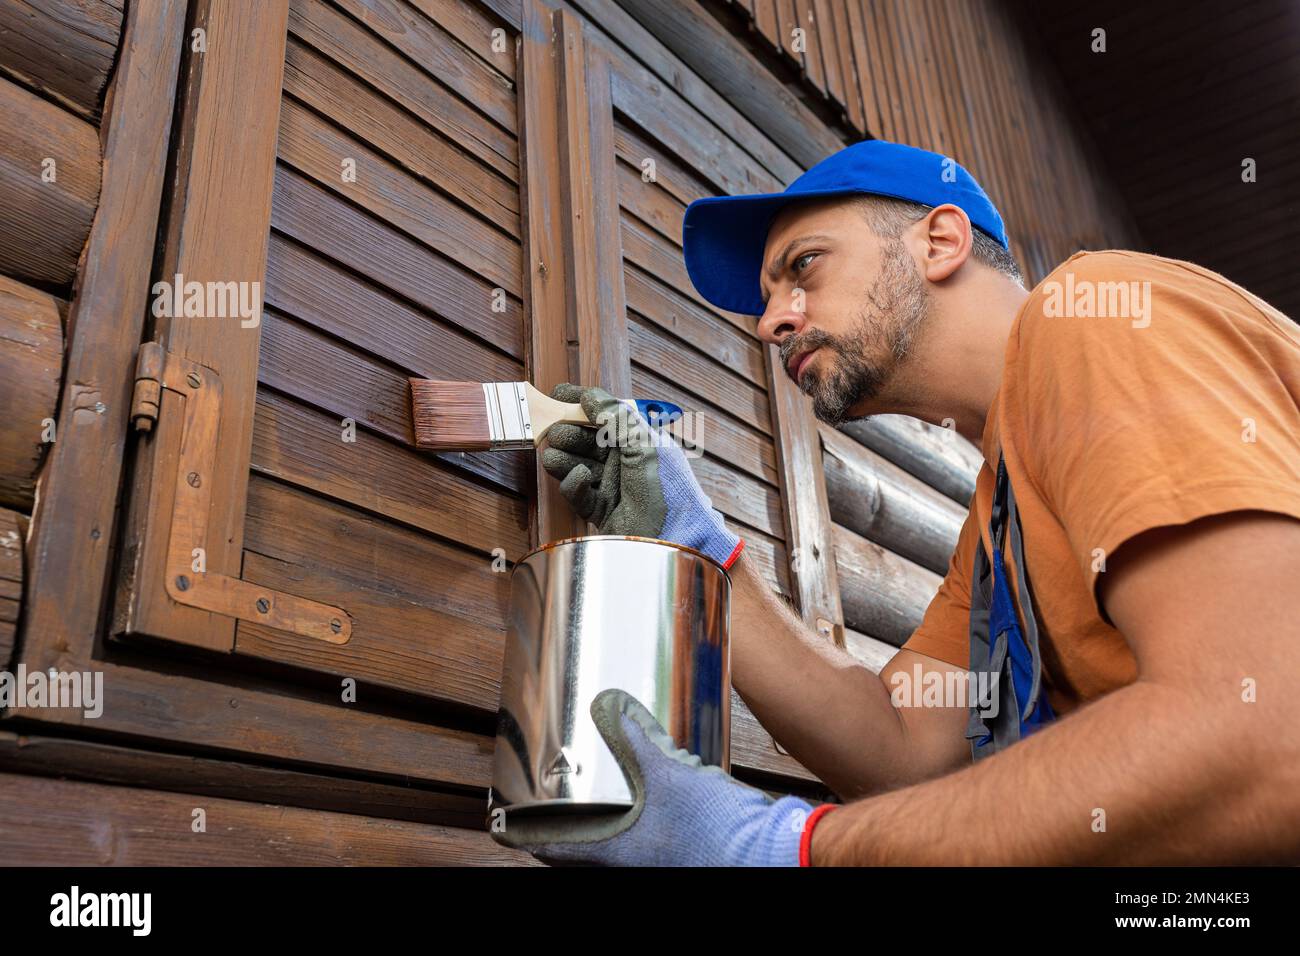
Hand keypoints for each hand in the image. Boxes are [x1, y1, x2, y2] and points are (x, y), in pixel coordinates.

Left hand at [491, 689, 825, 865]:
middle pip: (580, 852)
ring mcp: (661, 864)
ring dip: (602, 823)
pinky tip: (648, 797)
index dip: (523, 834)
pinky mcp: (686, 855)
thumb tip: (608, 705)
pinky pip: (647, 839)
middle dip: (562, 828)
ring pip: (615, 846)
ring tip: (592, 795)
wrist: (778, 854)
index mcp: (617, 856)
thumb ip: (636, 738)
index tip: (502, 825)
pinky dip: (637, 820)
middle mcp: (633, 867)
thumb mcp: (670, 775)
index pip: (553, 849)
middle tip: (543, 805)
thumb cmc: (721, 831)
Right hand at [541, 384, 744, 568]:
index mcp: (637, 440)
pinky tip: (581, 478)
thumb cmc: (668, 489)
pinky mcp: (601, 509)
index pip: (604, 415)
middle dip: (568, 433)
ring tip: (554, 456)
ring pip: (577, 464)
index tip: (557, 395)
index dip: (581, 403)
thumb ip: (617, 419)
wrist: (674, 539)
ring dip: (564, 458)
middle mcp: (623, 460)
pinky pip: (579, 492)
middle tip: (554, 432)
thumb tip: (590, 395)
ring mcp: (611, 484)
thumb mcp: (645, 447)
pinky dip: (575, 484)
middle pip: (585, 440)